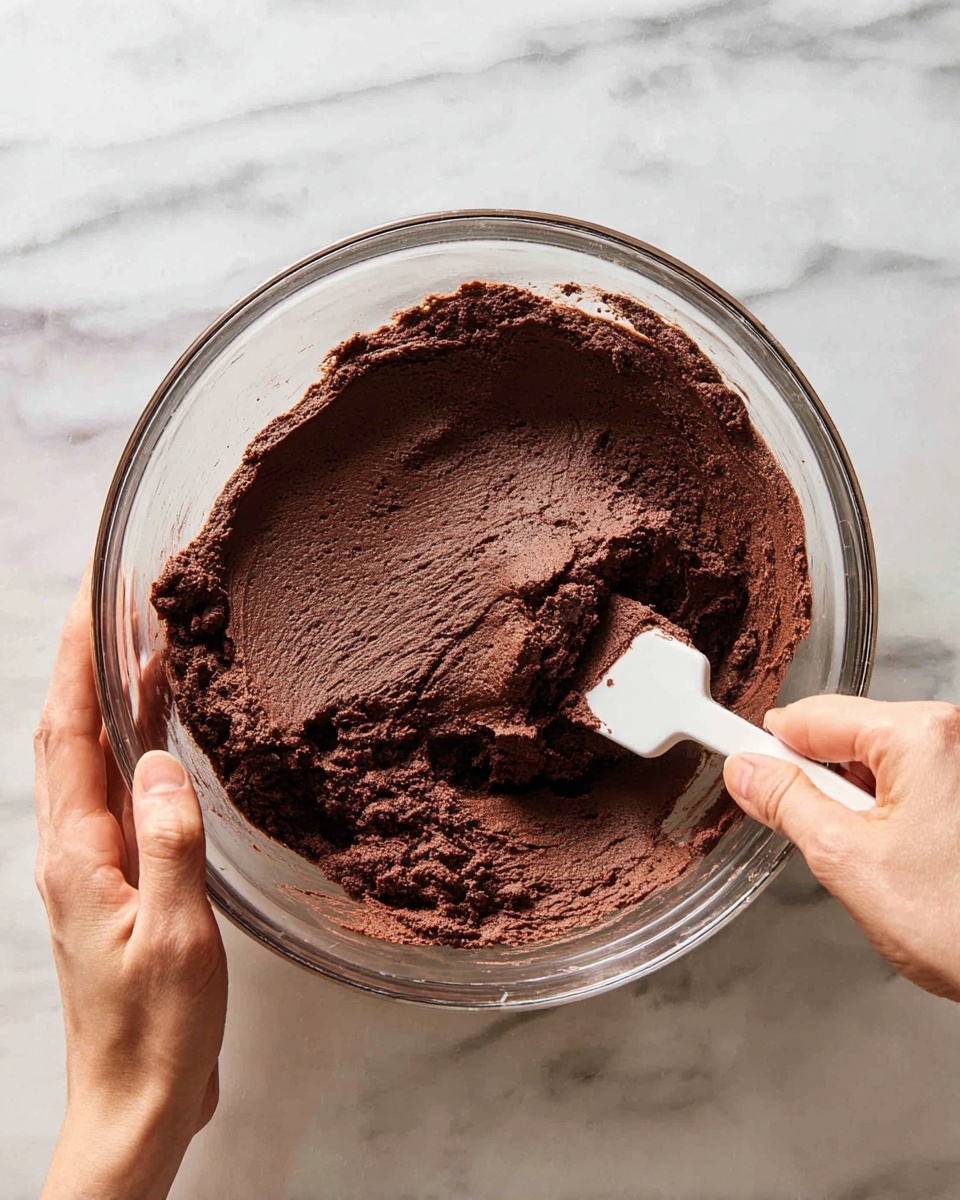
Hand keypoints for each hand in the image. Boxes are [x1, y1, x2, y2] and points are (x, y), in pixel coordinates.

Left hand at [35, 576, 227, 1199]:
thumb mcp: (177, 937)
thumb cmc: (156, 1030)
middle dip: (83, 666)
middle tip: (115, 607)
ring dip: (104, 703)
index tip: (91, 603)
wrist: (133, 1102)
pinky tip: (156, 742)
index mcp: (79, 856)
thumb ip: (168, 845)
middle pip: (67, 737)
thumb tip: (159, 763)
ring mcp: (86, 870)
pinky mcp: (110, 887)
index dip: (75, 664)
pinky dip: (127, 751)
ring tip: (140, 652)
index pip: (68, 736)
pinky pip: (111, 797)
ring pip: (88, 764)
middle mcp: (71, 853)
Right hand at [724, 696, 959, 1000]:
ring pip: (876, 762)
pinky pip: (909, 781)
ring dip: (856, 802)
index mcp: (921, 735)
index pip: (811, 716)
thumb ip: (787, 803)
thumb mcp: (847, 860)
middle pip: (845, 735)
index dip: (767, 746)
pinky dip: (888, 813)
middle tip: (822, 838)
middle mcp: (952, 735)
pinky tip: (900, 859)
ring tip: (872, 859)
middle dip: (821, 783)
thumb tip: (749, 772)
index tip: (736, 762)